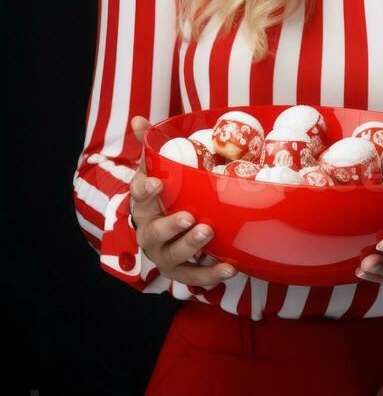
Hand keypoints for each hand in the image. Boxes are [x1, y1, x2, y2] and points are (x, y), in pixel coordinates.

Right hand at [128, 116, 236, 288]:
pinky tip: (230, 267)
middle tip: (189, 216)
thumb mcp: (156, 169)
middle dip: (171, 225)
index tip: (158, 183)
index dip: (146, 190)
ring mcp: (164, 254)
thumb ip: (151, 144)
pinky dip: (211, 274)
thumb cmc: (164, 195)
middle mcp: (149, 232)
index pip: (138, 196)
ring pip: (173, 256)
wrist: (163, 232)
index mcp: (144, 204)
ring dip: (191, 246)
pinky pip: (195, 277)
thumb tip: (139, 118)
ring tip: (209, 233)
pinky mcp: (181, 271)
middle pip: (154, 232)